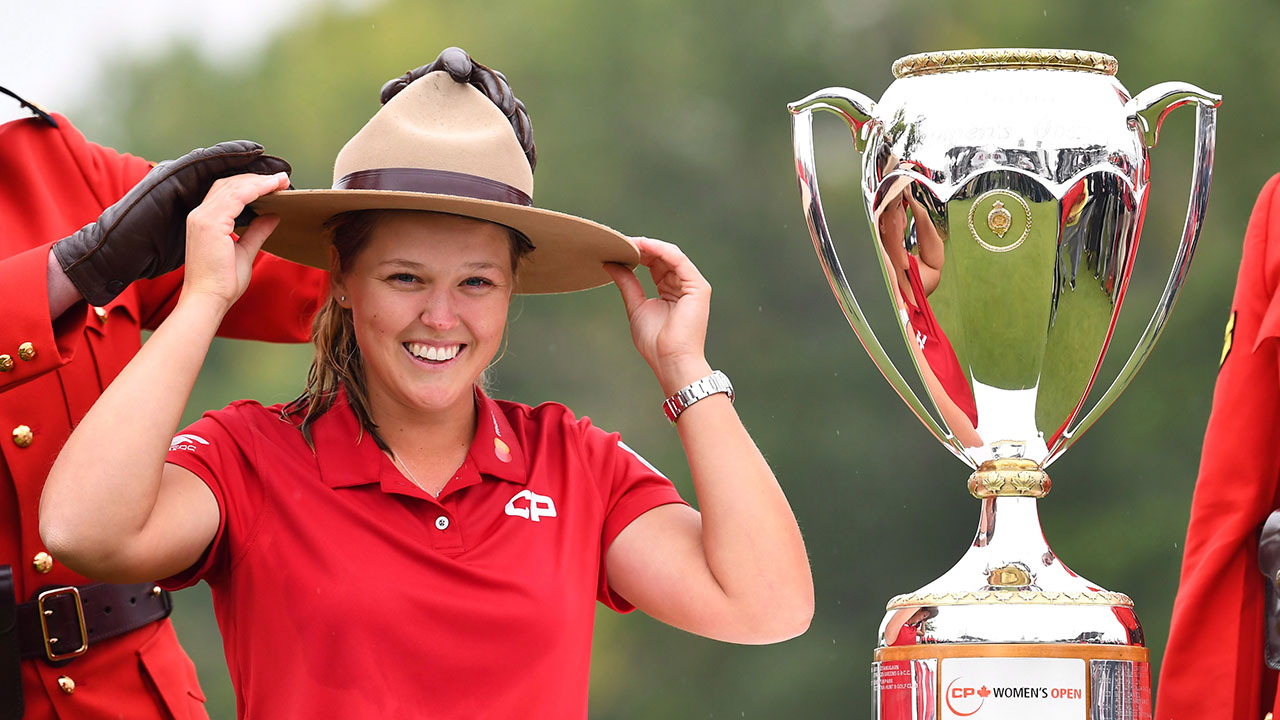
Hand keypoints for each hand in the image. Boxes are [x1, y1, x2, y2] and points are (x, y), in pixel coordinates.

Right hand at [180, 172, 288, 309]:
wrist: (208, 300)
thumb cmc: (222, 283)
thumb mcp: (244, 252)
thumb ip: (256, 232)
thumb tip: (273, 215)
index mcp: (204, 221)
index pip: (225, 192)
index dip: (249, 184)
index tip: (274, 184)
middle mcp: (200, 215)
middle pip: (228, 184)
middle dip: (256, 179)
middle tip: (282, 178)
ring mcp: (203, 217)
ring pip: (233, 187)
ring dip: (260, 181)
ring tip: (281, 180)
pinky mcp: (210, 223)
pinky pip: (236, 197)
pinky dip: (256, 189)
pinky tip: (272, 187)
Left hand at [380, 47, 535, 169]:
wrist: (429, 148)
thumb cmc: (413, 121)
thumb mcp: (400, 109)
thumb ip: (395, 95)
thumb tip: (391, 93)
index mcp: (445, 72)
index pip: (454, 58)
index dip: (458, 62)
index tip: (461, 73)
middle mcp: (474, 84)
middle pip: (493, 79)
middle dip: (499, 91)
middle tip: (501, 107)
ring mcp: (493, 106)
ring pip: (514, 104)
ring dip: (517, 118)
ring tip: (516, 136)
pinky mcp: (505, 127)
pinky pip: (521, 128)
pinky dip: (524, 140)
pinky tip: (523, 153)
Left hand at [604, 237, 712, 394]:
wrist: (671, 360)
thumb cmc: (655, 342)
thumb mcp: (636, 306)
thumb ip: (627, 284)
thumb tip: (611, 264)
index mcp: (670, 291)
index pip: (655, 265)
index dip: (638, 254)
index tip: (618, 246)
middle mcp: (683, 285)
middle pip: (662, 258)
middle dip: (642, 247)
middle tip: (620, 240)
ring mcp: (693, 285)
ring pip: (670, 255)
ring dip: (649, 246)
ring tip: (629, 241)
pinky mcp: (698, 287)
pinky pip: (678, 260)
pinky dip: (661, 250)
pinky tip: (644, 246)